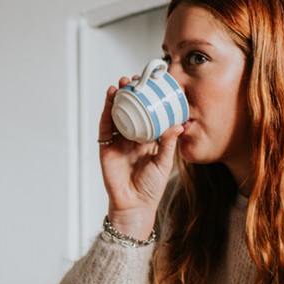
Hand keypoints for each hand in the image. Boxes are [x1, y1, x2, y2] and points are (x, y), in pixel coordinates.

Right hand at [98, 75, 182, 235]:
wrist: (134, 205)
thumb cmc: (151, 187)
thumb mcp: (164, 163)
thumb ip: (168, 144)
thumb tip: (178, 125)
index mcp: (148, 139)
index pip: (148, 114)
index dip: (149, 99)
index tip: (153, 85)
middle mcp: (132, 137)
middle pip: (131, 110)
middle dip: (132, 94)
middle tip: (136, 79)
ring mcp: (118, 141)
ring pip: (117, 114)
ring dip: (118, 98)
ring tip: (122, 84)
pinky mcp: (106, 146)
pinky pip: (106, 126)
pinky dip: (107, 111)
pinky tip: (110, 98)